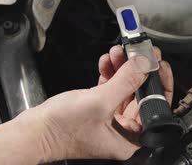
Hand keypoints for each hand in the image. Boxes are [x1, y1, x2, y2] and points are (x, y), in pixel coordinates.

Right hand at [17, 45, 173, 161]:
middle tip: (140, 51)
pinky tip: (107, 61)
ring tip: (118, 52)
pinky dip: (110, 74)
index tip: (158, 63)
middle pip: (141, 95)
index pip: (155, 108)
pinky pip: (110, 89)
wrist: (32, 132)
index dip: (159, 83)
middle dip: (138, 70)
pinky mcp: (96, 110)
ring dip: (123, 68)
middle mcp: (122, 131)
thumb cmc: (61, 129)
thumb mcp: (100, 101)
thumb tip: (146, 64)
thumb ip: (126, 81)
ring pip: (125, 89)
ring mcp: (109, 120)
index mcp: (130, 139)